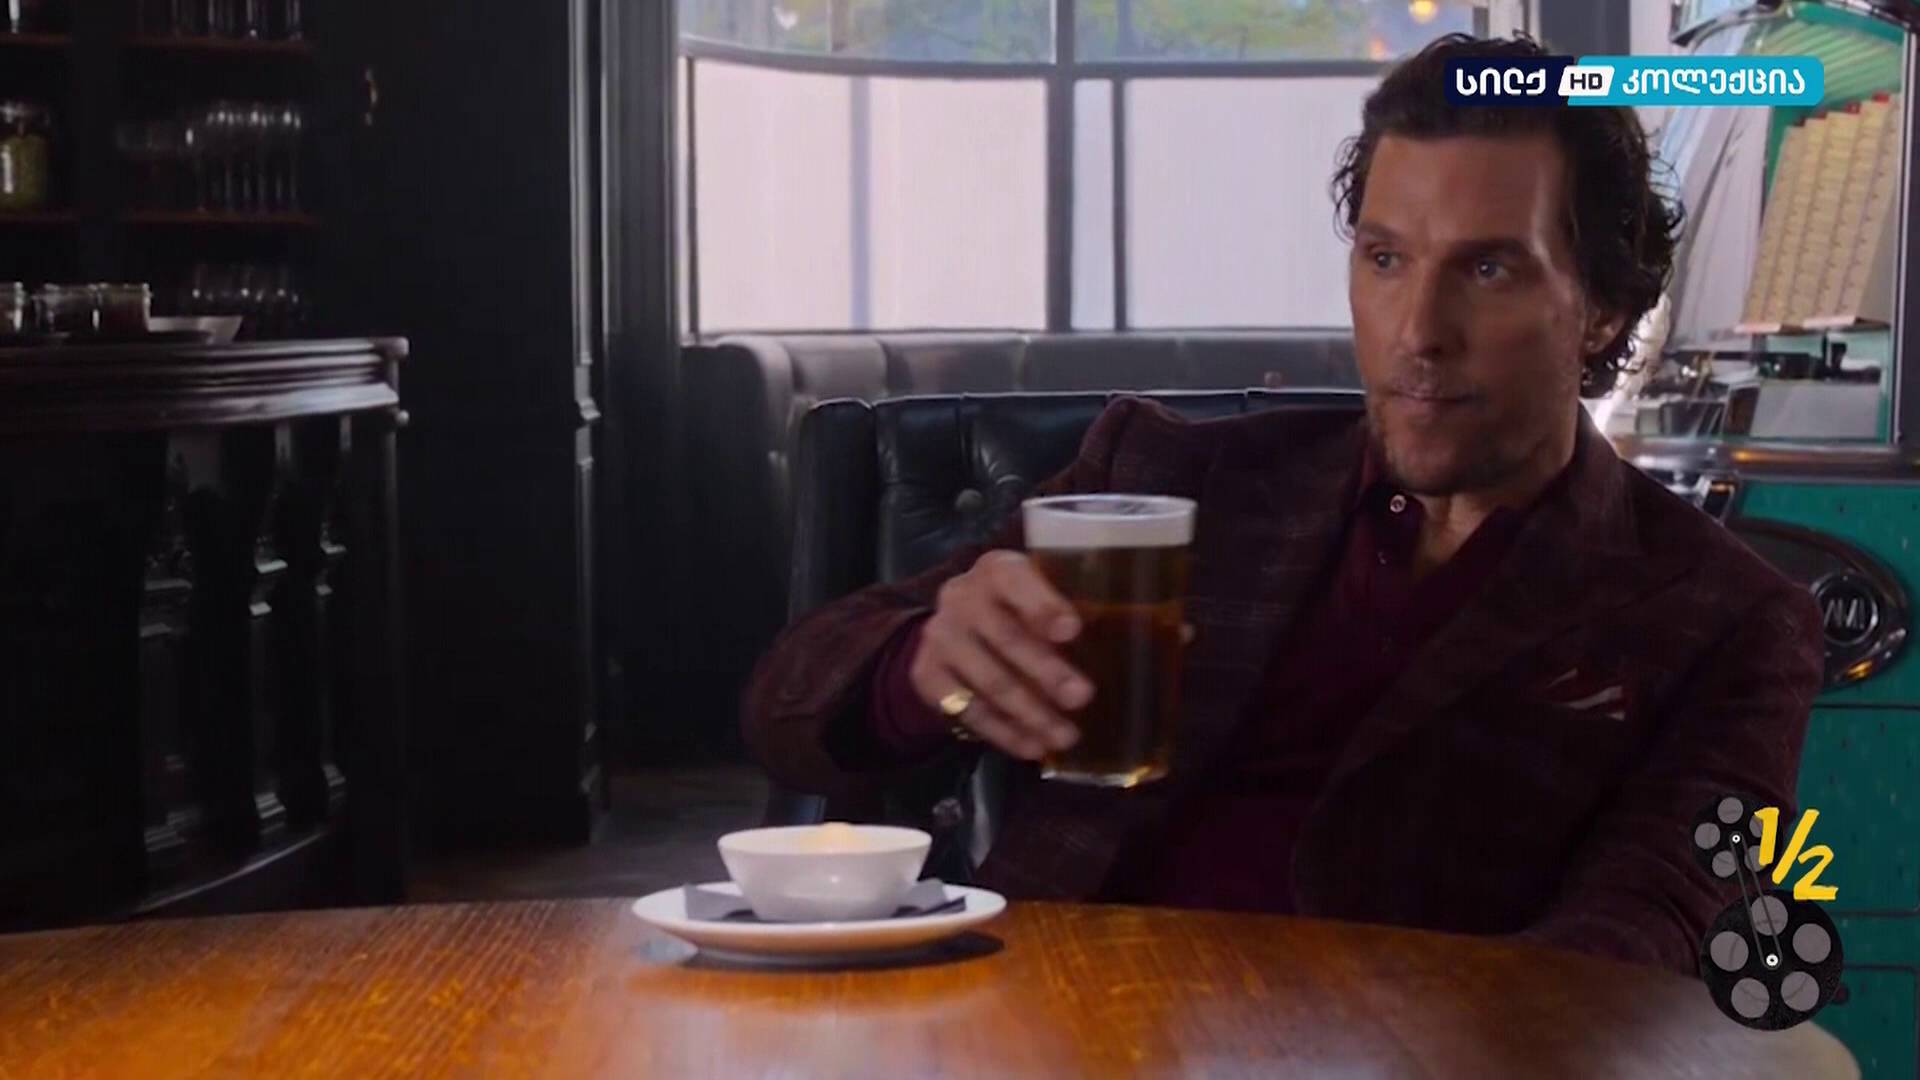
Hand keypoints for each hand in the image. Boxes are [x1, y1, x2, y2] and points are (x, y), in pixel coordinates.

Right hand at [908, 550, 1091, 760]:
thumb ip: (1077, 614)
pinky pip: (968, 710)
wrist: (953, 632)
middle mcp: (961, 596)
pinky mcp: (927, 675)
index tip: (1072, 631)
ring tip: (1065, 736)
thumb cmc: (1017, 613)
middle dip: (1046, 671)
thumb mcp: (1040, 598)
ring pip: (989, 680)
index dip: (1042, 605)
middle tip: (1082, 697)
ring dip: (1030, 713)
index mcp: (997, 569)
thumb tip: (1146, 642)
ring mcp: (941, 636)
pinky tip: (1032, 747)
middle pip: (1006, 637)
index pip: (1015, 579)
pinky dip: (1003, 732)